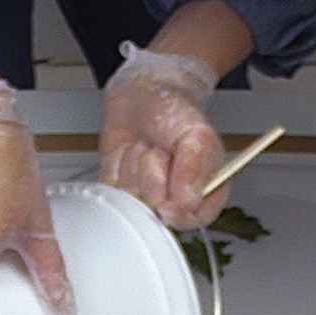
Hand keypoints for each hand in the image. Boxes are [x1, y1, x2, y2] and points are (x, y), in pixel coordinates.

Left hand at [100, 44, 226, 227]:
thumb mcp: (198, 134)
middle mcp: (175, 200)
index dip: (177, 211)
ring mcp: (144, 197)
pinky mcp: (119, 190)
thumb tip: (187, 203)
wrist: (142, 94)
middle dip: (154, 174)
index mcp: (204, 192)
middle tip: (161, 152)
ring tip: (146, 148)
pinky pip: (111, 190)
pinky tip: (128, 153)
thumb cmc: (175, 112)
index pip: (192, 220)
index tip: (167, 201)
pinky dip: (116, 167)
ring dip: (135, 166)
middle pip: (156, 208)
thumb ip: (197, 170)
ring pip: (131, 198)